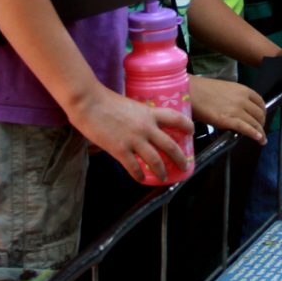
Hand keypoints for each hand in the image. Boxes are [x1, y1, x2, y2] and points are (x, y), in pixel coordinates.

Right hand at [68, 83, 192, 182]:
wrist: (89, 103)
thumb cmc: (106, 101)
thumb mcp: (130, 105)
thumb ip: (139, 116)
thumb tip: (141, 125)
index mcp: (149, 112)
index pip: (175, 118)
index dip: (186, 125)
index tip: (191, 131)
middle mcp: (146, 127)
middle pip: (170, 145)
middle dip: (180, 158)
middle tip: (184, 166)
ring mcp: (134, 139)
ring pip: (155, 160)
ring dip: (162, 171)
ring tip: (165, 177)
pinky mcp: (120, 150)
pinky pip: (134, 167)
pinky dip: (139, 175)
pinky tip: (141, 179)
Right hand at [189, 76, 266, 144]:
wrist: (192, 91)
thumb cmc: (205, 90)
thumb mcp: (226, 89)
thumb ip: (236, 98)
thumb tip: (241, 109)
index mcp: (243, 89)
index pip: (260, 102)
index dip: (263, 112)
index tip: (261, 118)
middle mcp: (242, 99)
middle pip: (259, 114)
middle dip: (261, 123)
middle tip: (260, 130)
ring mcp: (236, 109)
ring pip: (254, 122)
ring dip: (260, 132)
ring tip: (261, 139)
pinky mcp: (227, 120)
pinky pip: (245, 128)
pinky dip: (254, 134)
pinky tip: (259, 139)